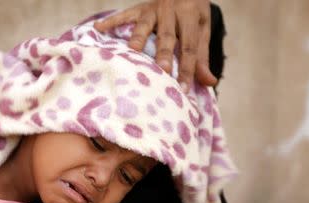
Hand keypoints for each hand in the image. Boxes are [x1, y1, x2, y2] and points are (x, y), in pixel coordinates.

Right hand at [94, 0, 216, 91]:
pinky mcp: (139, 7)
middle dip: (164, 54)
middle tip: (162, 71)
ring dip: (138, 38)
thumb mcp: (201, 30)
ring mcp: (153, 8)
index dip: (188, 68)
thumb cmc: (192, 14)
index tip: (183, 89)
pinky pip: (124, 14)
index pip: (190, 47)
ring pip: (145, 25)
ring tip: (132, 52)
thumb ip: (202, 56)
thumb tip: (210, 82)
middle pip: (167, 36)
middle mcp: (172, 10)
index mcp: (191, 16)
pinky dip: (111, 21)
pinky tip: (99, 28)